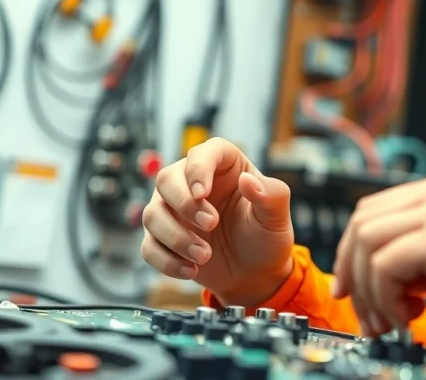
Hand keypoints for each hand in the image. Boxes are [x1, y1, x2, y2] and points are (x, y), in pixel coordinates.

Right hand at [140, 138, 294, 306]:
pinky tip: (190, 270)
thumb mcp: (276, 216)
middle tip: (211, 225)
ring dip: (176, 237)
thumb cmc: (265, 236)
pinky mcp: (163, 239)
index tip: (202, 192)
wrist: (255, 272)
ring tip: (205, 256)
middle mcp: (192, 183)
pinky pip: (149, 246)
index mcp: (223, 167)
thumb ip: (270, 196)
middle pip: (167, 179)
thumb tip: (248, 180)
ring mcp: (173, 211)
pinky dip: (166, 261)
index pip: (203, 152)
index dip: (198, 168)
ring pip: (153, 214)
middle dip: (184, 204)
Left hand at [331, 167, 425, 335]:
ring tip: (392, 320)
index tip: (350, 286)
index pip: (379, 207)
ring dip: (369, 291)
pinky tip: (410, 316)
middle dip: (352, 271)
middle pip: (364, 219)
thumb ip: (422, 249)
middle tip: (360, 311)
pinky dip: (385, 298)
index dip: (355, 249)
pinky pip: (384, 266)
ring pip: (368, 242)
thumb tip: (375, 273)